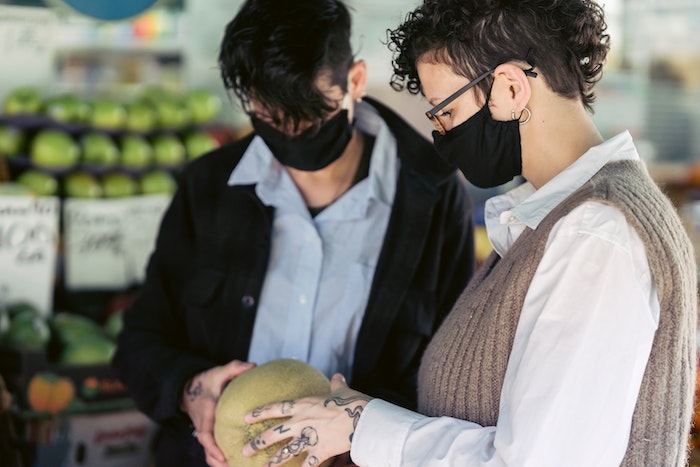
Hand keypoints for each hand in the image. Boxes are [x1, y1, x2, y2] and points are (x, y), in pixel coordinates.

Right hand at [181, 359, 255, 466]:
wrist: (188, 388)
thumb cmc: (206, 381)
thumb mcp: (218, 372)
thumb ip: (235, 368)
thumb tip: (253, 366)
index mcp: (205, 413)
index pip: (205, 434)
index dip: (213, 447)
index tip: (223, 455)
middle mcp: (203, 426)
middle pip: (207, 449)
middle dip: (217, 461)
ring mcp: (204, 431)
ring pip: (208, 452)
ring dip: (218, 463)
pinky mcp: (208, 433)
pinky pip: (212, 449)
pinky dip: (220, 458)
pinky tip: (235, 463)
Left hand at [242, 373, 371, 466]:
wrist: (363, 418)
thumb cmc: (352, 402)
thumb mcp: (342, 390)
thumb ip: (336, 384)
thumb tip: (337, 376)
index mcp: (304, 405)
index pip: (276, 408)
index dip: (260, 412)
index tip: (246, 417)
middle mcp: (302, 422)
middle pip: (274, 433)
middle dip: (257, 443)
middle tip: (245, 450)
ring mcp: (310, 437)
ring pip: (286, 451)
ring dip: (274, 461)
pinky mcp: (320, 451)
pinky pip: (307, 464)